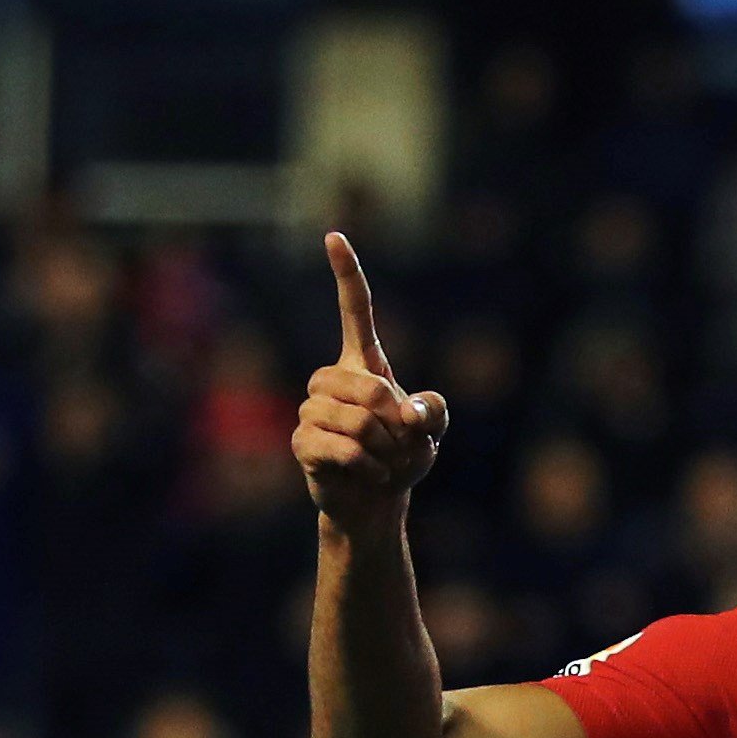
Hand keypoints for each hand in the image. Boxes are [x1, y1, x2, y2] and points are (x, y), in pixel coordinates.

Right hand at [293, 233, 445, 532]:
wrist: (376, 501)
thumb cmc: (403, 456)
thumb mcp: (432, 431)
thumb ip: (434, 411)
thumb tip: (407, 410)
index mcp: (363, 364)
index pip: (354, 311)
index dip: (347, 275)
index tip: (335, 236)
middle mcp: (331, 380)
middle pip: (366, 386)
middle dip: (393, 421)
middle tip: (399, 443)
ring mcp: (312, 410)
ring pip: (356, 421)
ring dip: (385, 449)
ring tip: (383, 461)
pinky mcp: (303, 443)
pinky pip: (344, 449)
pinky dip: (370, 468)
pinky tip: (370, 475)